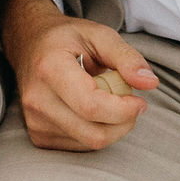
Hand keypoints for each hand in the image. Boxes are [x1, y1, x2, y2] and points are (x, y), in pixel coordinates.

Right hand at [0, 0, 158, 151]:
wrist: (30, 44)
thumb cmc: (67, 39)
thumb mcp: (98, 34)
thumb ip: (126, 57)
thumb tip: (149, 83)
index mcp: (50, 69)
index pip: (91, 106)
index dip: (123, 110)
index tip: (140, 101)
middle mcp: (37, 100)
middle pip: (93, 133)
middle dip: (123, 123)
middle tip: (131, 103)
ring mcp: (35, 122)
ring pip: (90, 143)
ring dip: (111, 127)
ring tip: (106, 99)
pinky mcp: (39, 137)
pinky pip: (81, 146)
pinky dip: (96, 131)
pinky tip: (91, 110)